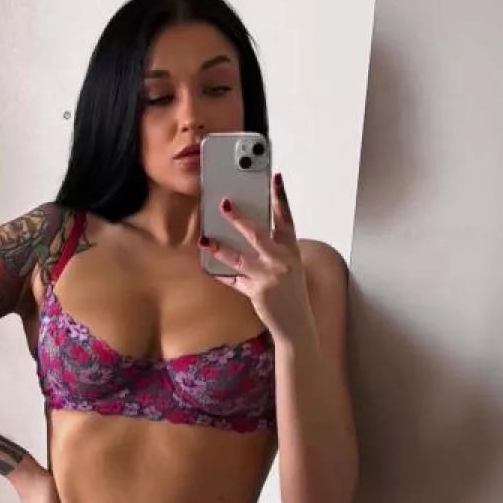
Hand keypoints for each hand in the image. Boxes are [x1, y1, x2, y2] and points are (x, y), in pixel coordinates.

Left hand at [199, 172, 312, 340]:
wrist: (297, 324)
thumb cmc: (291, 293)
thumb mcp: (289, 267)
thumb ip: (272, 250)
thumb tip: (245, 231)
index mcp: (292, 251)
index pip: (287, 219)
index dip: (281, 198)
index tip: (275, 178)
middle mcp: (282, 261)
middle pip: (258, 234)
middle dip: (240, 219)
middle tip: (225, 204)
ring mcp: (270, 277)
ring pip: (240, 258)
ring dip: (220, 248)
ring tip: (205, 239)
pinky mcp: (258, 292)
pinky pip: (233, 280)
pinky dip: (218, 273)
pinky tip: (205, 264)